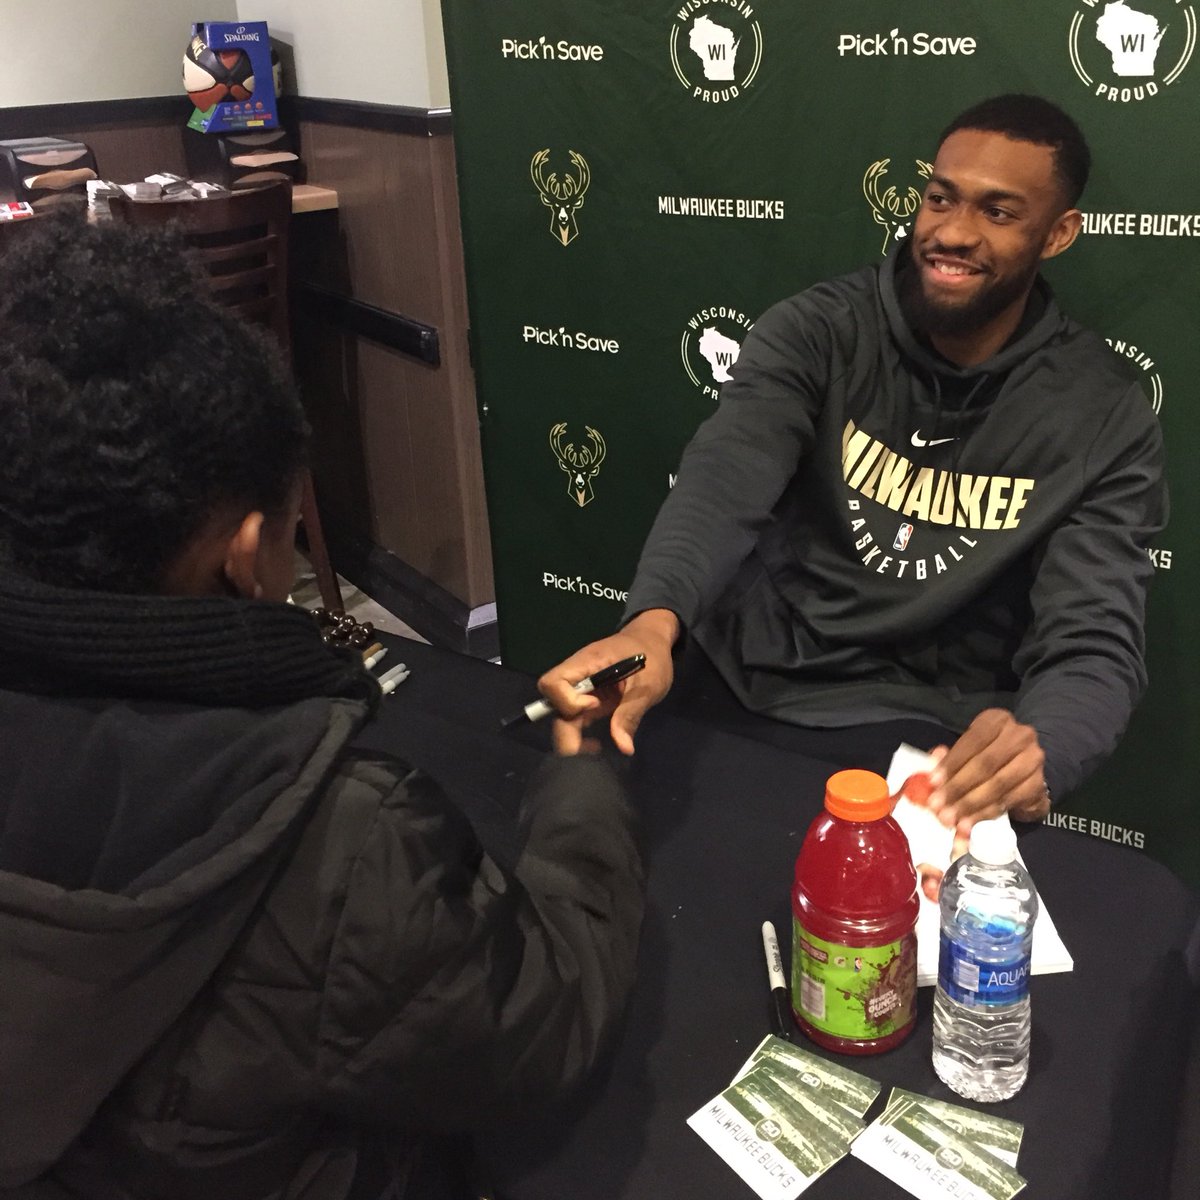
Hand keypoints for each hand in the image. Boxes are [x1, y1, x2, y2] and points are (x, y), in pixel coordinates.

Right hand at [537, 609, 678, 754]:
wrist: (653, 642)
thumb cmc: (652, 656)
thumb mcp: (648, 685)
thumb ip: (631, 713)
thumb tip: (623, 747)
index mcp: (587, 662)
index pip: (553, 682)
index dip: (567, 700)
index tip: (595, 706)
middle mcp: (577, 676)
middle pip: (553, 703)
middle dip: (565, 730)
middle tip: (590, 749)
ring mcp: (582, 689)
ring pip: (562, 715)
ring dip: (571, 736)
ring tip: (594, 751)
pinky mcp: (589, 700)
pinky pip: (575, 718)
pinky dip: (580, 734)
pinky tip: (595, 745)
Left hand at [927, 708, 1049, 836]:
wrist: (1026, 770)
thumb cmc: (988, 757)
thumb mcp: (969, 750)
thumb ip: (951, 757)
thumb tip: (933, 761)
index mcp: (997, 720)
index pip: (972, 741)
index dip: (952, 763)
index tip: (933, 782)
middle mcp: (1019, 735)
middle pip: (985, 764)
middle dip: (958, 788)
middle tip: (938, 807)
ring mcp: (1033, 759)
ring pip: (998, 785)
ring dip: (971, 805)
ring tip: (951, 819)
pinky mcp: (1039, 784)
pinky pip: (1008, 801)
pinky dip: (986, 813)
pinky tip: (969, 823)